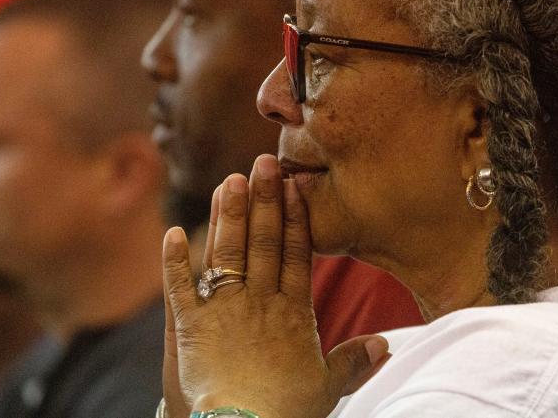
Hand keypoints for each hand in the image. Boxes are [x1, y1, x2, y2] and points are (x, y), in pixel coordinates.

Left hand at [161, 154, 389, 417]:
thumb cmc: (286, 412)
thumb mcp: (326, 387)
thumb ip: (354, 361)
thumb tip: (387, 343)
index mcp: (293, 314)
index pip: (295, 254)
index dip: (294, 220)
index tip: (295, 188)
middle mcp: (259, 304)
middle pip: (262, 243)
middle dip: (264, 201)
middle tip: (263, 164)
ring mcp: (224, 312)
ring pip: (226, 254)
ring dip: (227, 217)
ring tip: (228, 182)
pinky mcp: (190, 328)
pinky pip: (180, 288)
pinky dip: (174, 261)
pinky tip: (170, 233)